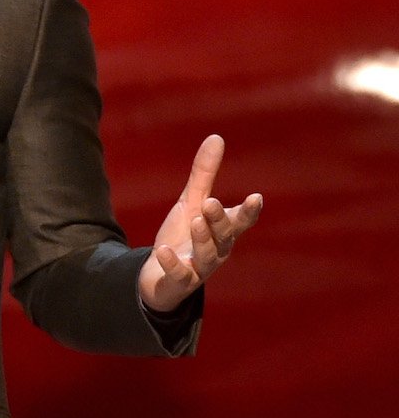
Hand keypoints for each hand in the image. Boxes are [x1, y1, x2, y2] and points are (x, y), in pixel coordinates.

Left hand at [138, 134, 262, 312]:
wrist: (162, 274)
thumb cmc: (185, 234)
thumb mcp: (192, 202)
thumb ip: (204, 174)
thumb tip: (216, 137)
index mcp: (223, 231)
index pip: (240, 221)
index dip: (248, 211)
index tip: (256, 197)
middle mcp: (217, 250)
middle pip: (223, 236)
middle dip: (219, 220)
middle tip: (211, 202)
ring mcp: (199, 267)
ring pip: (207, 255)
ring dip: (202, 239)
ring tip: (195, 221)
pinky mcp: (180, 280)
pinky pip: (179, 274)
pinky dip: (173, 263)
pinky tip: (163, 250)